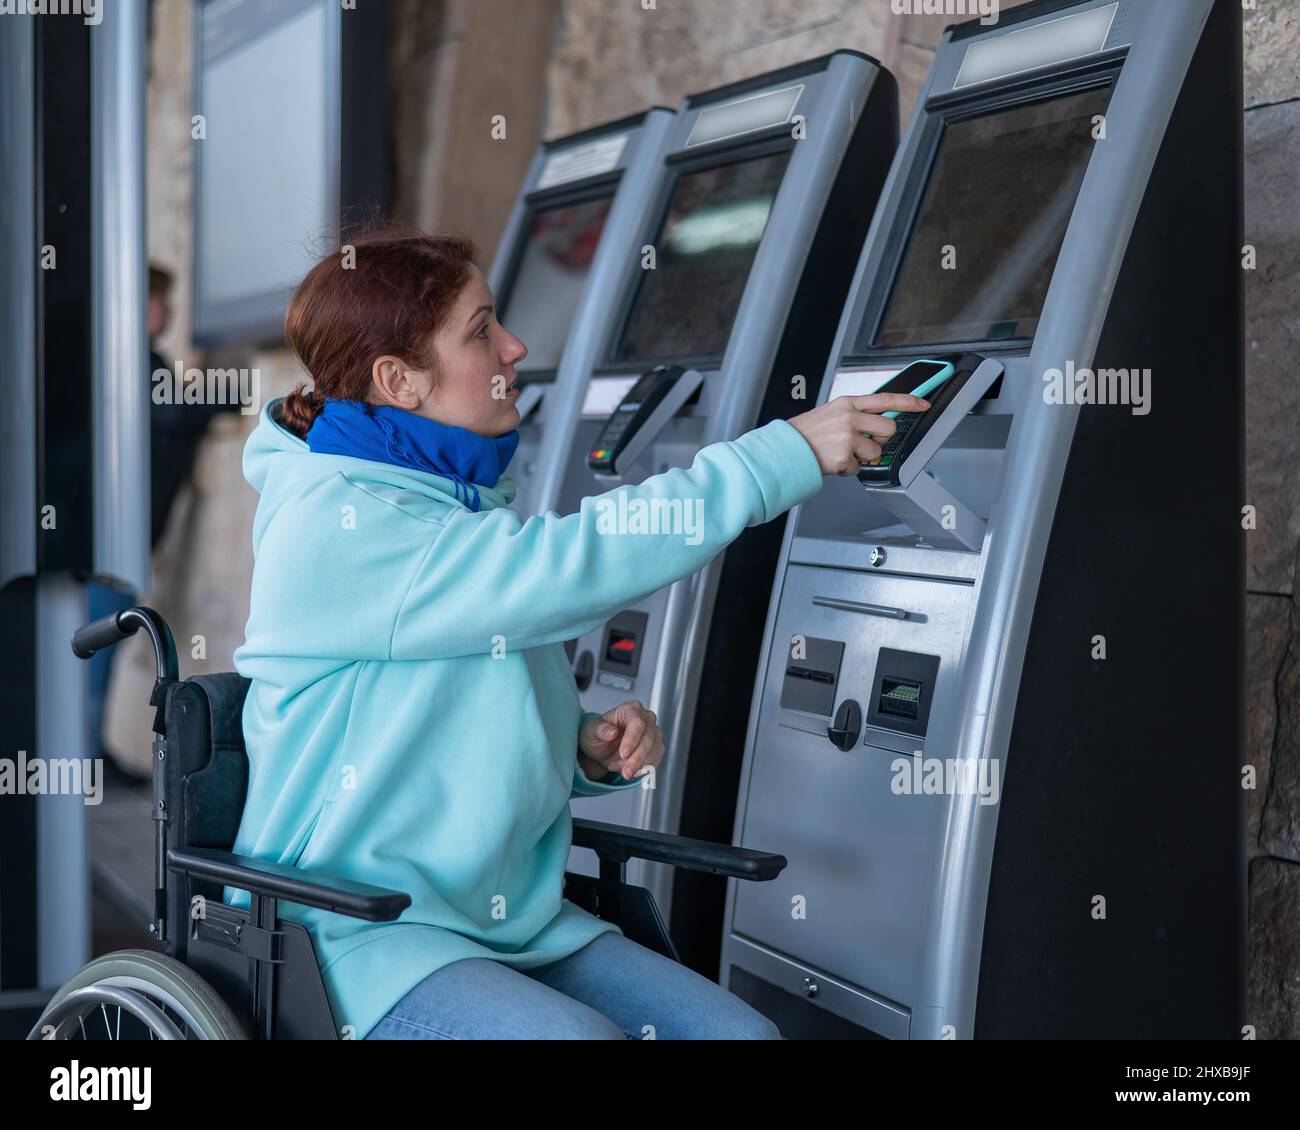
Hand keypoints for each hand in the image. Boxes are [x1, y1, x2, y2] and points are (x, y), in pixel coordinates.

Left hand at [578, 701, 663, 781]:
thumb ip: (600, 730)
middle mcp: (645, 718)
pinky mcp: (656, 748)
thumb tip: (612, 732)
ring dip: (638, 766)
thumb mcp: (591, 731)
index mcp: (630, 709)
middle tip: (625, 771)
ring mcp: (653, 733)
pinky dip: (642, 770)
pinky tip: (628, 770)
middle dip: (636, 758)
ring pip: (653, 751)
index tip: (624, 753)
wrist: (602, 749)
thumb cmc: (598, 735)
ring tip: (620, 769)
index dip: (632, 739)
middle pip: (648, 738)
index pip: (637, 722)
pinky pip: (655, 761)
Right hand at [788, 392, 930, 474]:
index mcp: (847, 403)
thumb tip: (877, 425)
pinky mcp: (843, 456)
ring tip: (842, 453)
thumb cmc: (806, 433)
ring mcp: (846, 436)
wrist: (786, 448)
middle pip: (888, 428)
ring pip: (876, 452)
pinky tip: (833, 462)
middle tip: (865, 443)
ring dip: (862, 458)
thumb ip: (855, 415)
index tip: (923, 404)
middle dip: (882, 440)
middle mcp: (849, 417)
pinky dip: (846, 469)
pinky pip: (857, 468)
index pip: (885, 398)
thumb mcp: (831, 413)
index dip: (908, 401)